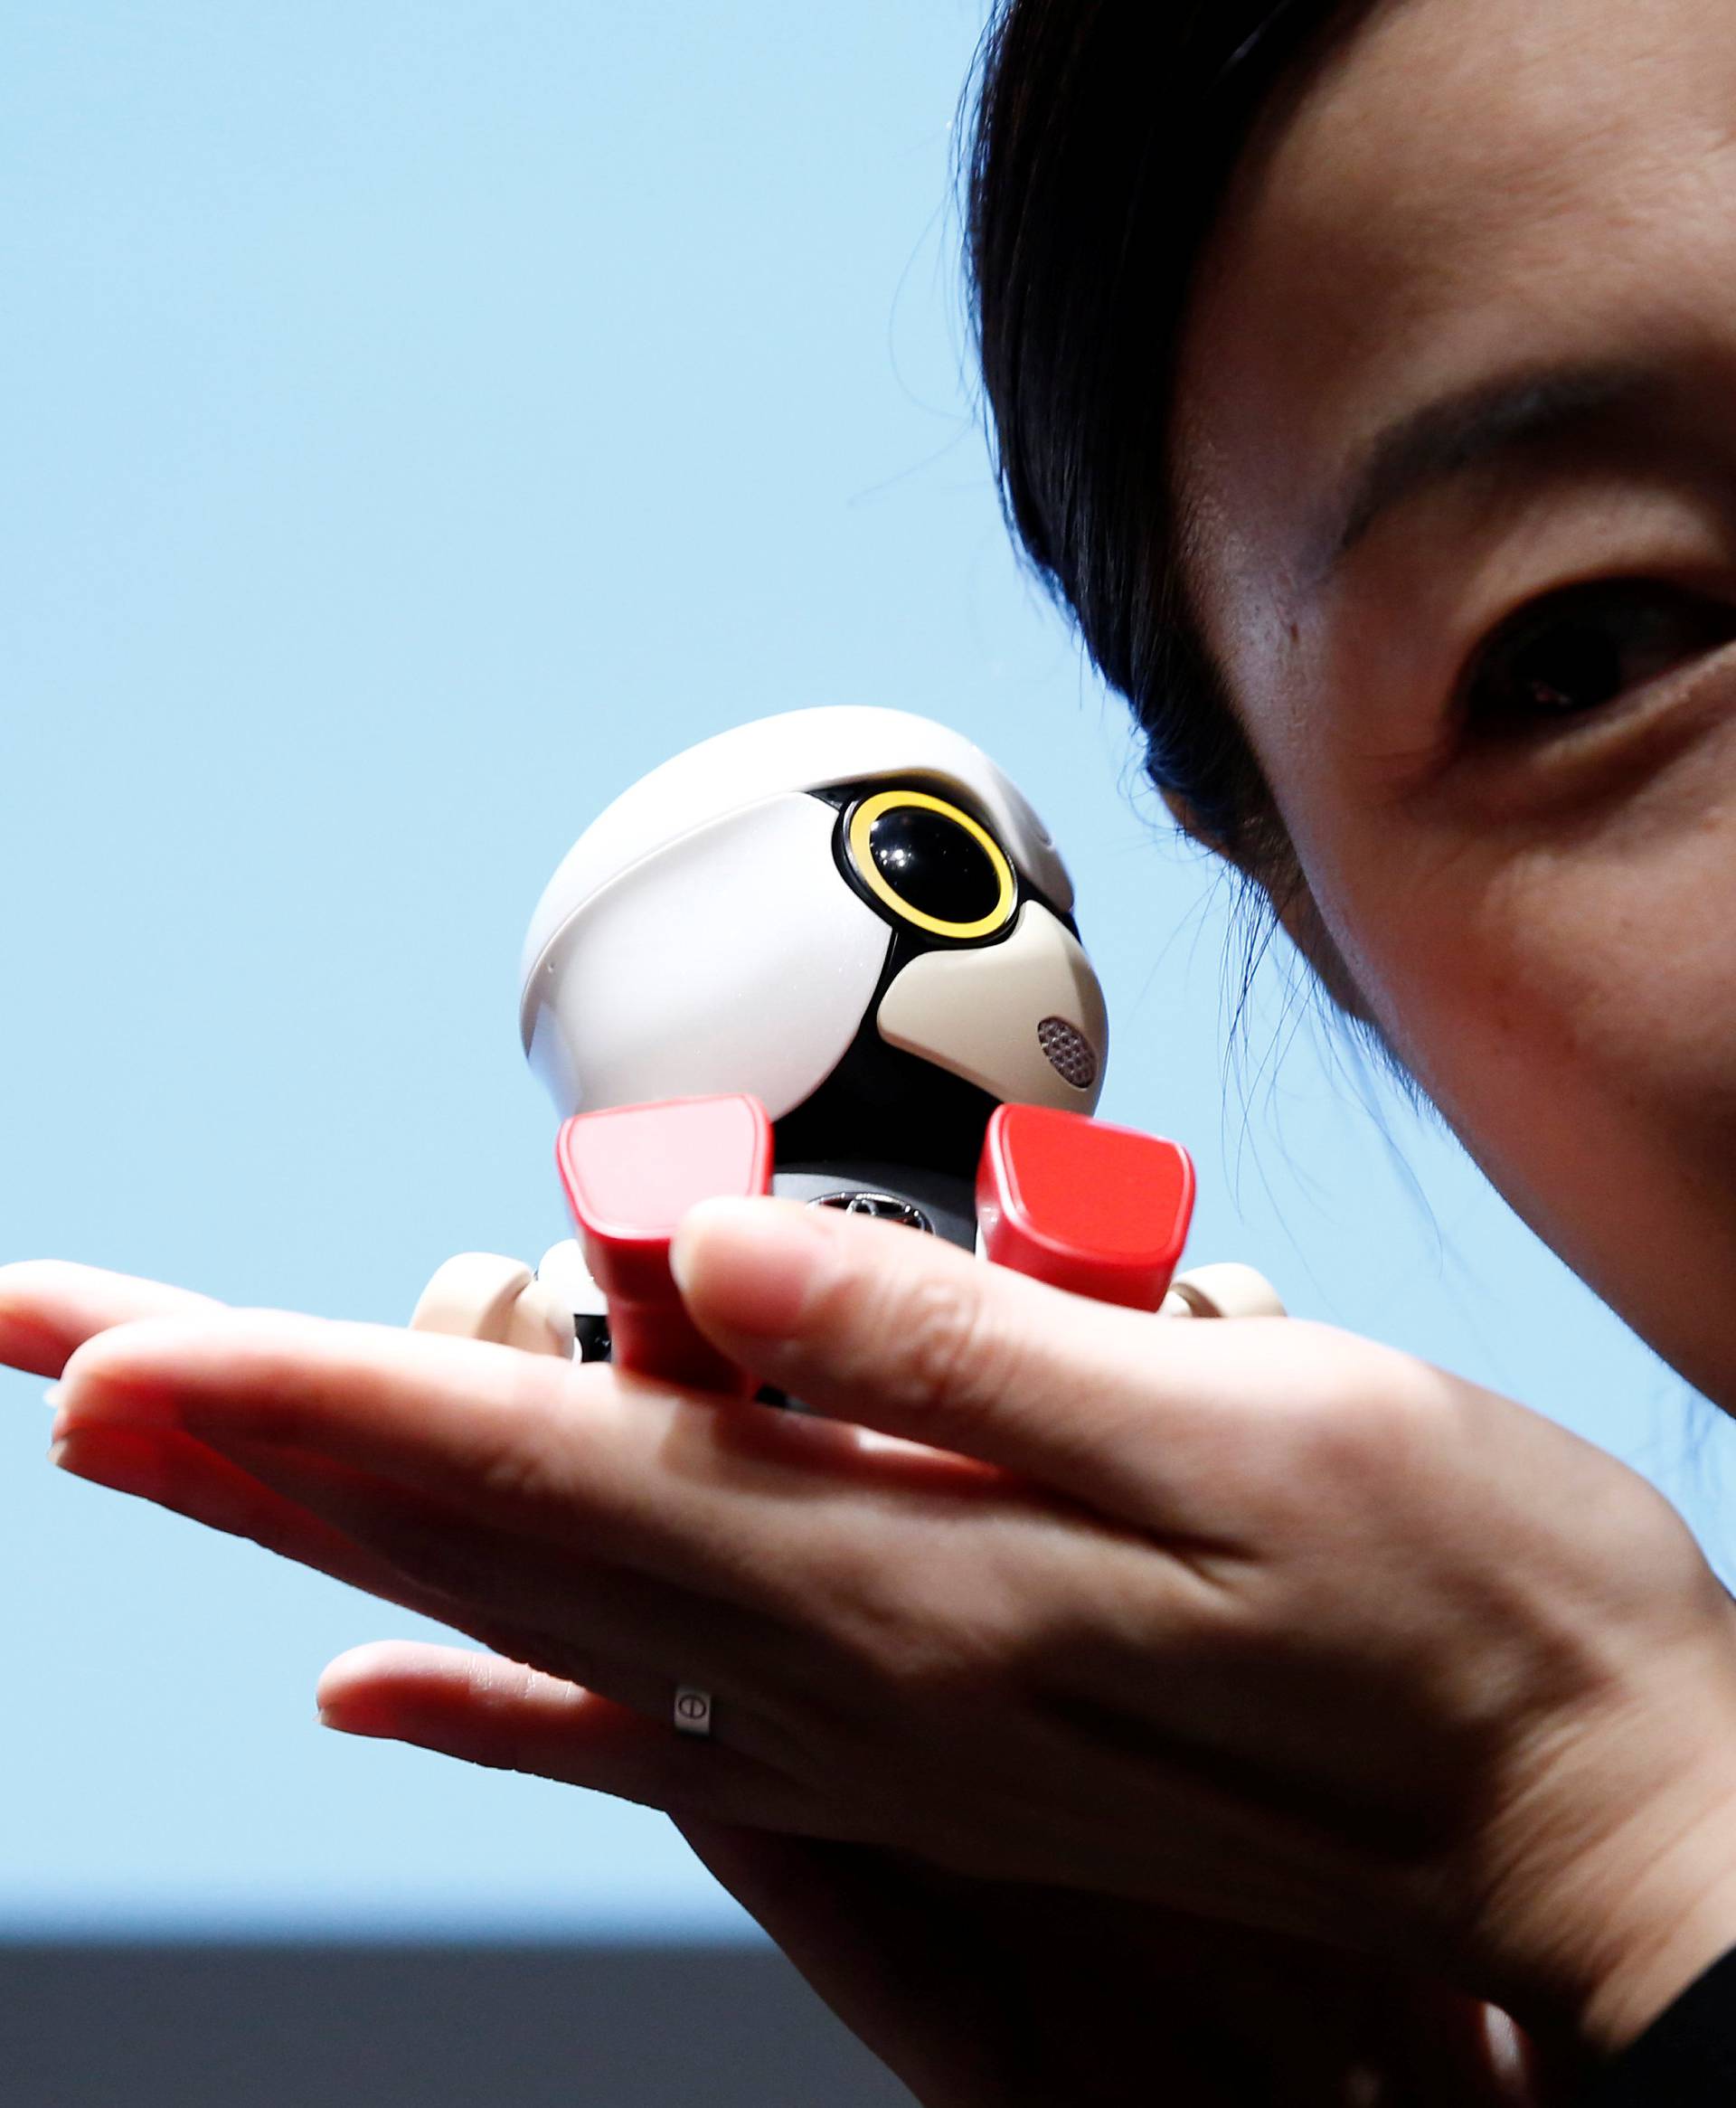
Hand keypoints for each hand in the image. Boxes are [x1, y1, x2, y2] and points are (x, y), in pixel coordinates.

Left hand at [9, 1208, 1735, 2074]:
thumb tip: (720, 1264)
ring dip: (327, 1517)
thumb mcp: (1235, 1441)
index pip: (530, 1465)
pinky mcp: (917, 1728)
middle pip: (471, 1533)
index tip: (121, 1347)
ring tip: (178, 1452)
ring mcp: (859, 1717)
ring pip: (514, 1602)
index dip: (313, 1394)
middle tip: (69, 1361)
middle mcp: (829, 1666)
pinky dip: (479, 1688)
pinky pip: (627, 1714)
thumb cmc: (1451, 1615)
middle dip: (253, 1438)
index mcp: (889, 1577)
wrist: (1582, 1817)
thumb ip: (951, 1359)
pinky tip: (377, 1689)